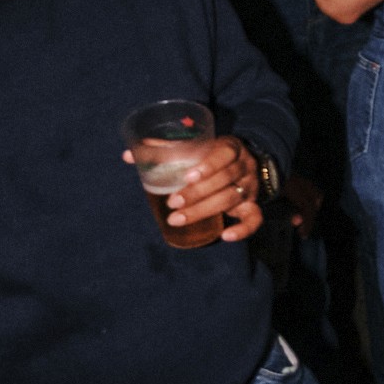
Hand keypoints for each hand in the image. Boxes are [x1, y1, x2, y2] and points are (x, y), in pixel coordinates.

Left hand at [122, 129, 268, 243]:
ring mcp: (250, 187)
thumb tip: (128, 155)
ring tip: (177, 219)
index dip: (208, 165)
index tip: (187, 176)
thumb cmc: (208, 156)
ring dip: (204, 210)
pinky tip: (226, 236)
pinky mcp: (252, 205)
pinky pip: (255, 219)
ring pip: (232, 198)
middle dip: (197, 193)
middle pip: (225, 180)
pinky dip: (243, 229)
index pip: (224, 154)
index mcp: (230, 147)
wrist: (240, 164)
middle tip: (172, 203)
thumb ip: (163, 150)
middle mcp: (244, 166)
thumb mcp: (193, 148)